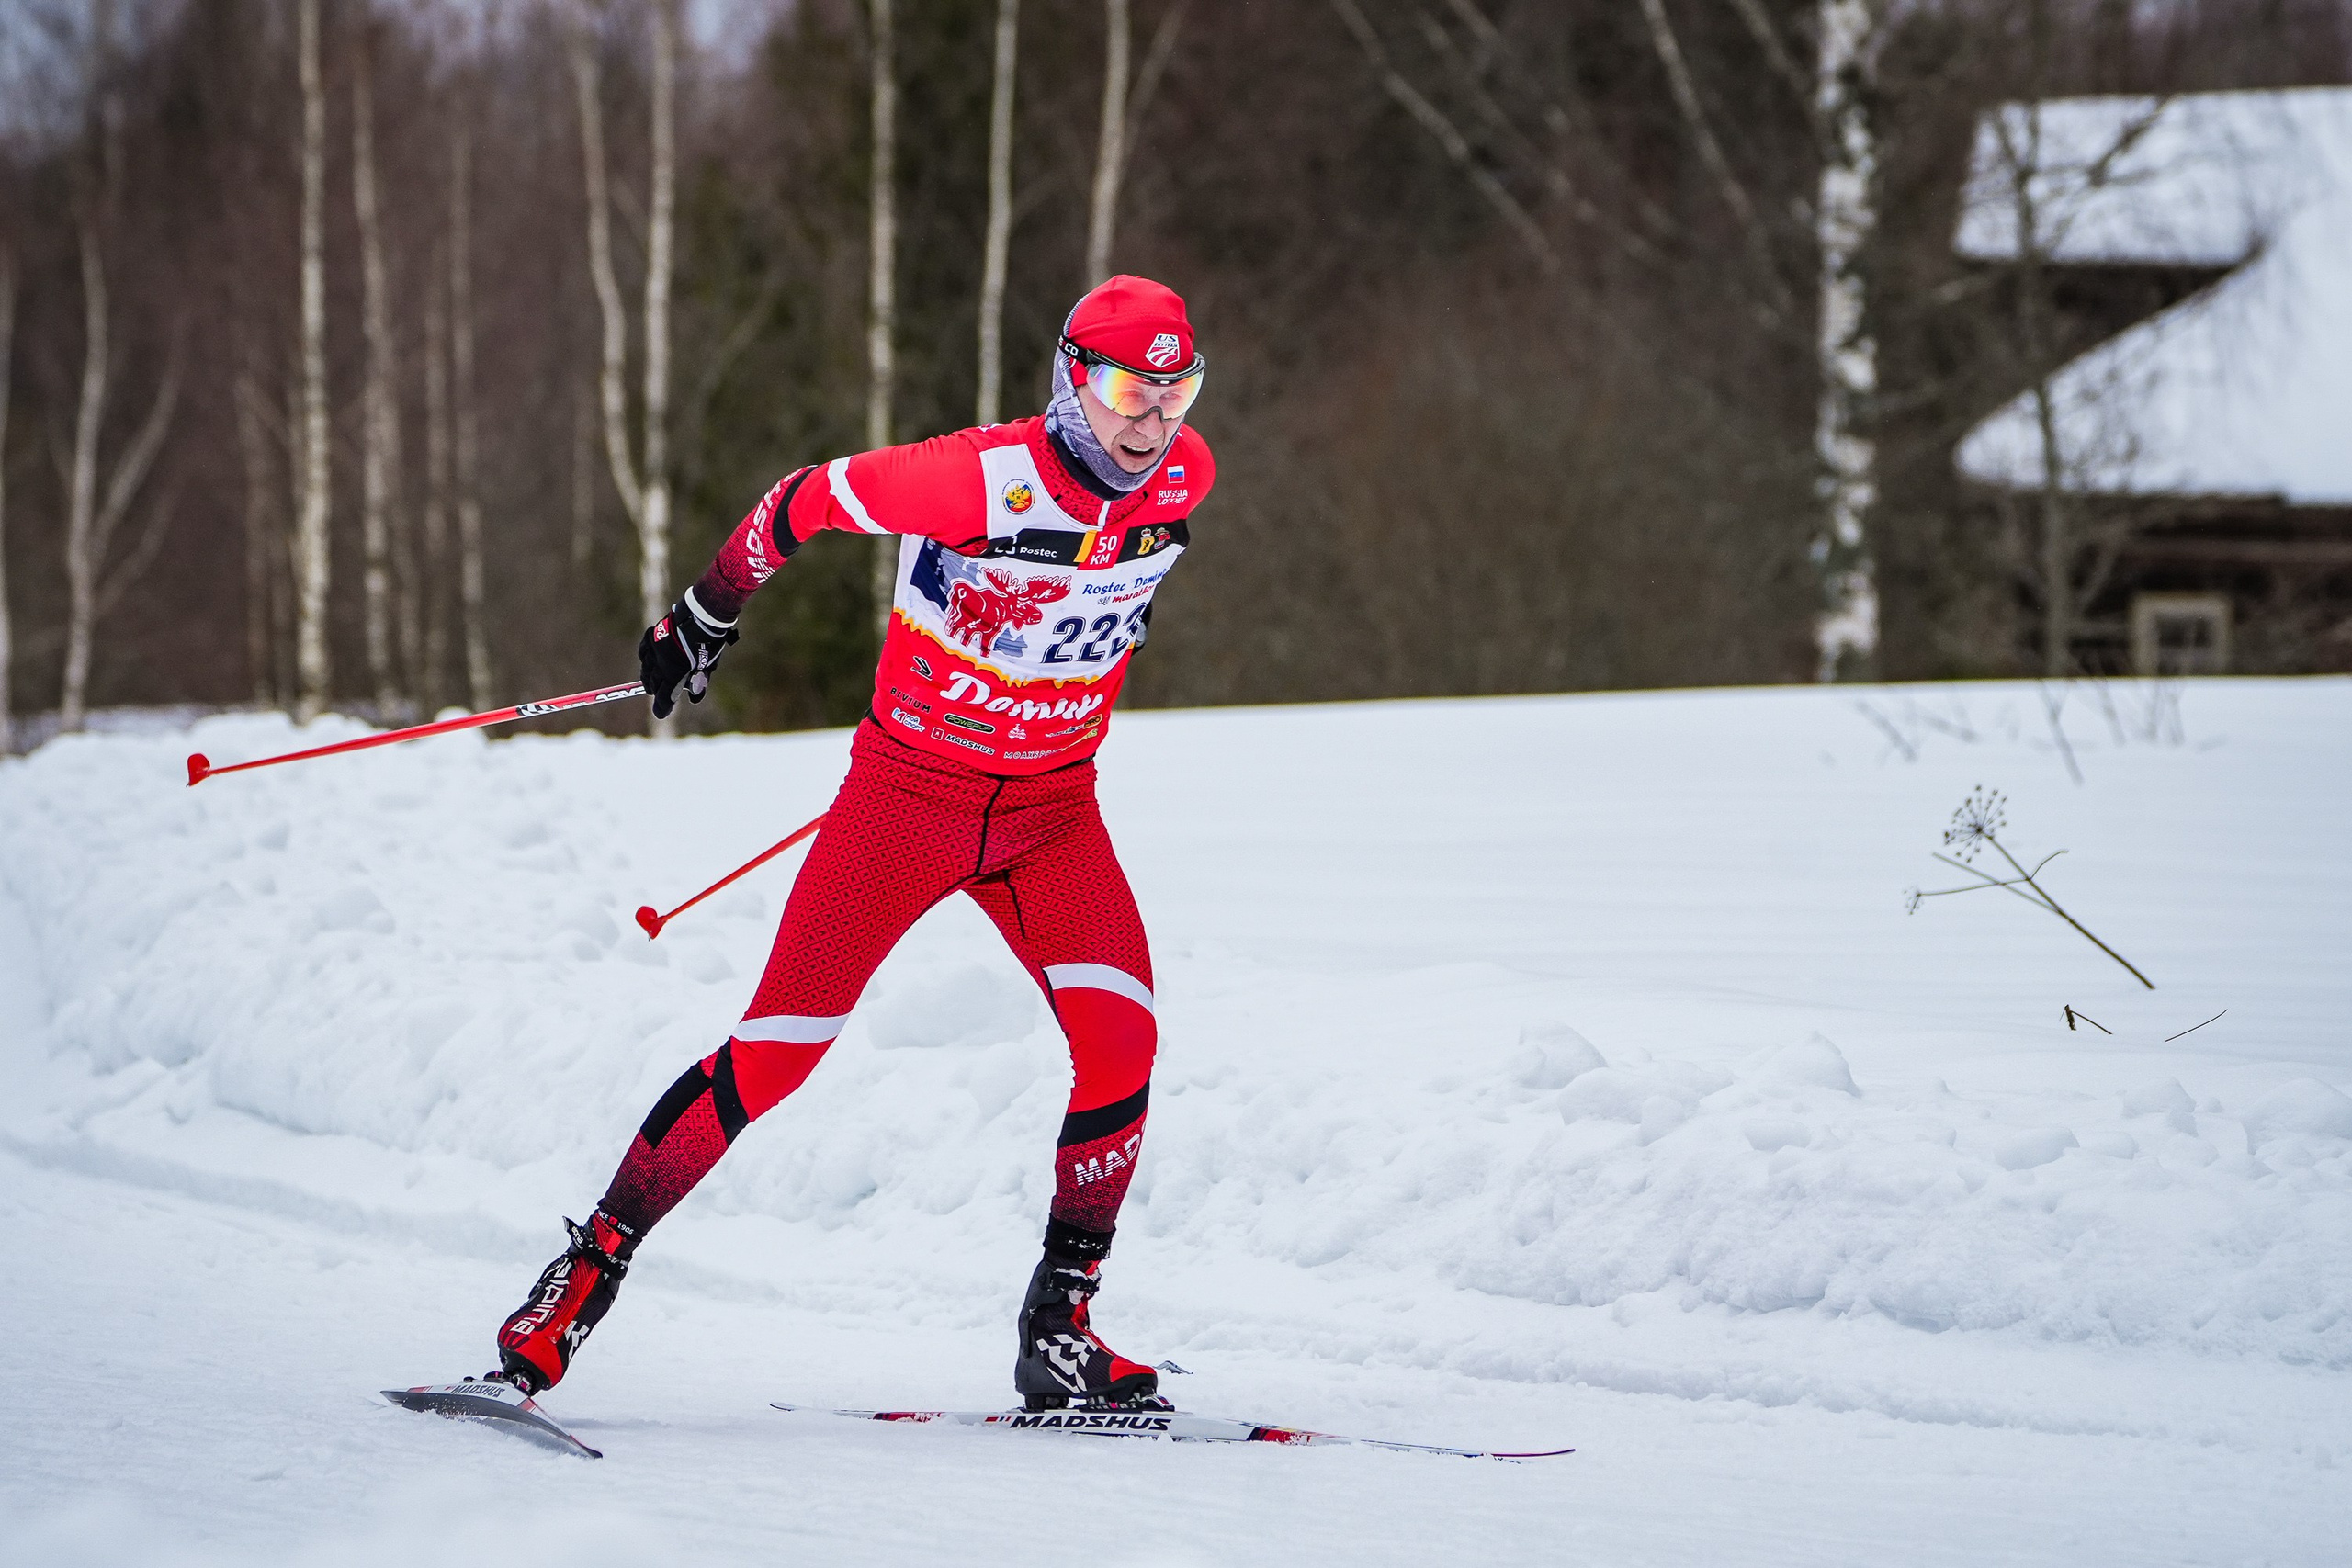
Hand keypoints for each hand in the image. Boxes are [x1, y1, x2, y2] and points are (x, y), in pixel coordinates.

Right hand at [639, 591, 738, 719]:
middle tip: (659, 696)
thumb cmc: (708, 643)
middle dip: (657, 692)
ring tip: (651, 683)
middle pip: (654, 684)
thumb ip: (700, 683)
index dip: (662, 708)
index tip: (661, 714)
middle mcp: (660, 663)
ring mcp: (654, 649)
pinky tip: (647, 662)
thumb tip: (694, 698)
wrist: (701, 616)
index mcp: (674, 674)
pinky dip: (645, 659)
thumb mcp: (708, 666)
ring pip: (646, 669)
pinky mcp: (651, 635)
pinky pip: (644, 651)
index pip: (664, 697)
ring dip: (648, 678)